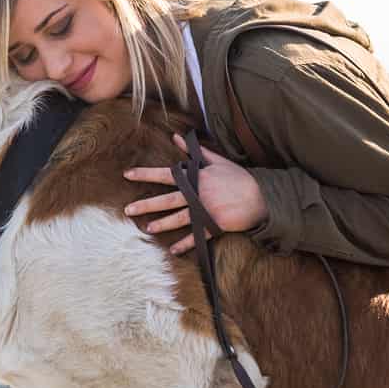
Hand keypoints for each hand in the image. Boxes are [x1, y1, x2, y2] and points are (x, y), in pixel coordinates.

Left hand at [122, 134, 267, 254]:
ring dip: (162, 224)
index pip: (166, 174)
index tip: (128, 174)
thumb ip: (194, 151)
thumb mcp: (217, 161)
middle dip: (146, 204)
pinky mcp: (214, 225)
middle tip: (128, 209)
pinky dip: (185, 244)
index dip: (146, 174)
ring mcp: (205, 211)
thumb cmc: (239, 177)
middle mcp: (198, 194)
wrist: (261, 197)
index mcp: (197, 177)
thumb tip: (176, 137)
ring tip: (147, 228)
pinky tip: (173, 250)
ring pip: (178, 219)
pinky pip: (196, 237)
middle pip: (167, 200)